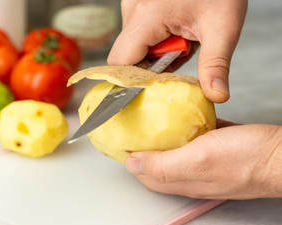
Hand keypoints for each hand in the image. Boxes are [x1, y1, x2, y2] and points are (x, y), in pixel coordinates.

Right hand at [108, 0, 247, 102]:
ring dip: (159, 49)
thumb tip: (216, 96)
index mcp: (147, 16)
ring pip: (135, 43)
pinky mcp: (138, 3)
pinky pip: (139, 30)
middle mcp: (133, 9)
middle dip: (156, 62)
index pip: (120, 62)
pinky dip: (157, 37)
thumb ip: (215, 65)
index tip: (159, 81)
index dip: (135, 78)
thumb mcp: (222, 28)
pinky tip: (177, 27)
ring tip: (184, 35)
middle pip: (129, 54)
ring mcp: (134, 4)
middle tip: (184, 49)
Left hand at [125, 120, 281, 199]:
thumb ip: (163, 166)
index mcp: (182, 179)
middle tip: (134, 123)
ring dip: (164, 134)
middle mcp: (192, 173)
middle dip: (143, 145)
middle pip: (158, 161)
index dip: (129, 157)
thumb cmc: (248, 160)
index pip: (144, 172)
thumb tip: (132, 165)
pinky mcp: (222, 147)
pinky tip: (186, 113)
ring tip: (154, 115)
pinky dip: (188, 126)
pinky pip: (198, 136)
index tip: (120, 138)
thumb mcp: (198, 160)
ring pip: (177, 148)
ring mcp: (208, 160)